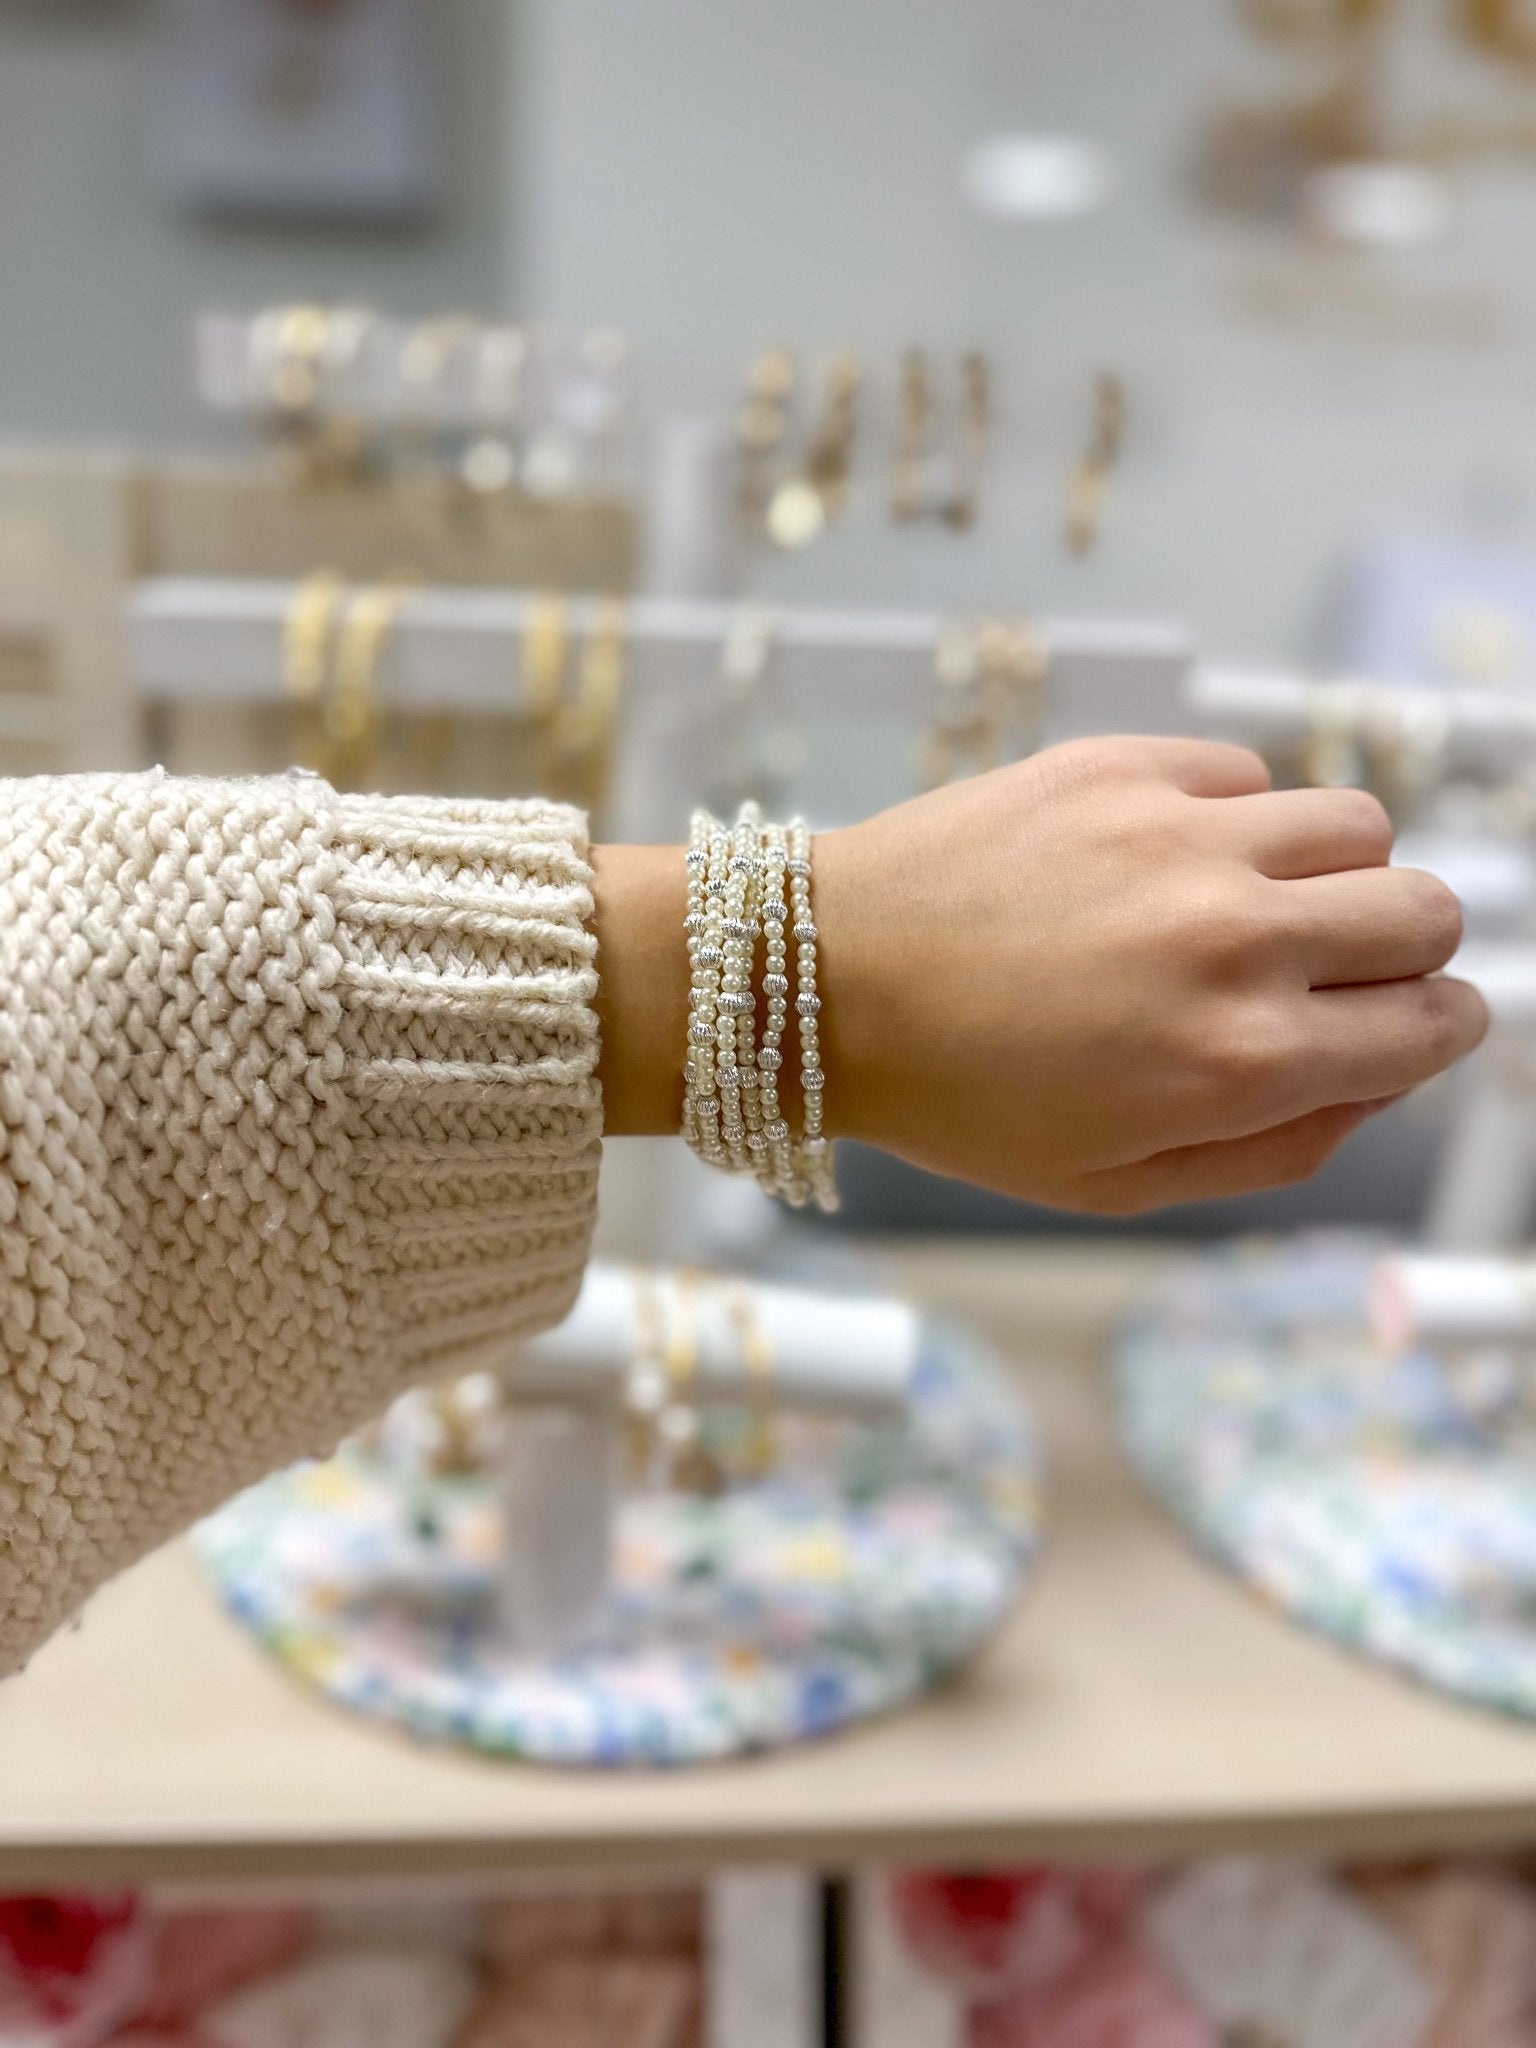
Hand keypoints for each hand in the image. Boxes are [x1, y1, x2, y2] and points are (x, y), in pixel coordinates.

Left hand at [810, 736, 1485, 1211]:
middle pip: (1426, 913)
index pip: (1430, 1026)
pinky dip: (1238, 818)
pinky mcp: (1123, 766)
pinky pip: (1250, 774)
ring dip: (1334, 874)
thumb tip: (1374, 1083)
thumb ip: (1275, 1149)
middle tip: (1341, 972)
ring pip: (1358, 828)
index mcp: (1239, 1062)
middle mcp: (1233, 940)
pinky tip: (1171, 860)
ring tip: (1257, 907)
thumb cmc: (957, 1098)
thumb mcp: (1116, 1185)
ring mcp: (1181, 839)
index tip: (1411, 1023)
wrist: (821, 984)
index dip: (1436, 1030)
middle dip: (1407, 954)